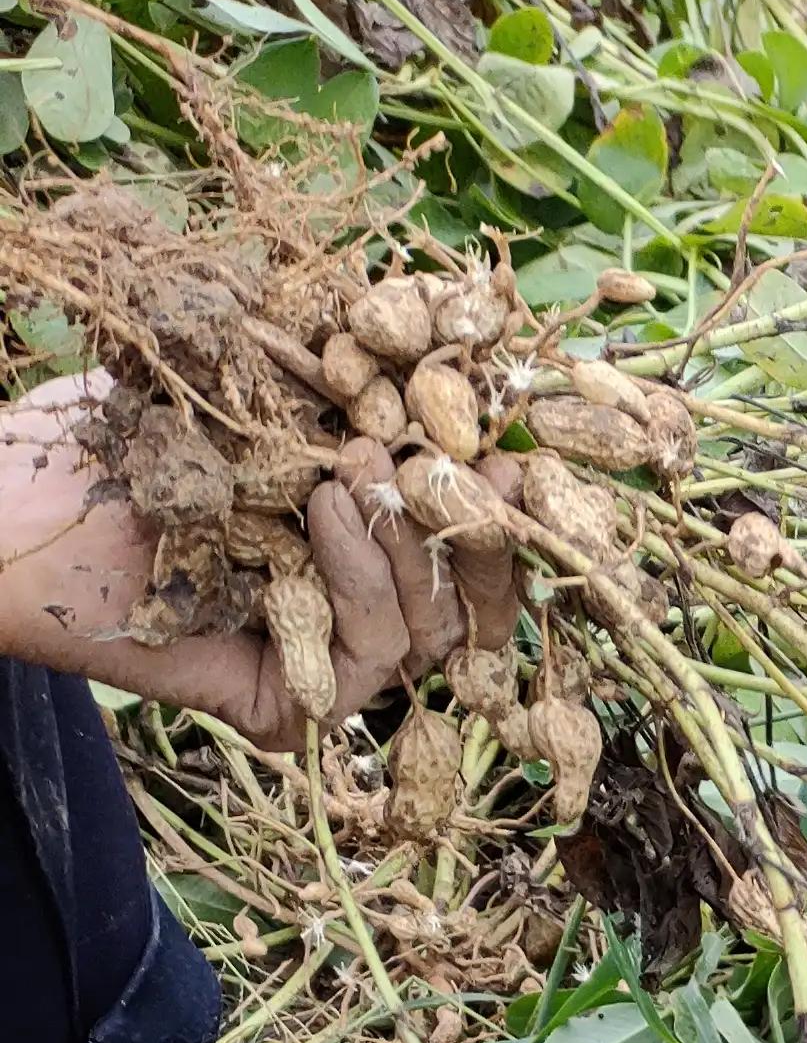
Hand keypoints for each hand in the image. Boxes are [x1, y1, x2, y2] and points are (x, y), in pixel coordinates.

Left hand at [0, 377, 513, 749]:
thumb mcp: (255, 380)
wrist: (25, 500)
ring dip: (411, 547)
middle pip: (469, 607)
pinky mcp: (287, 705)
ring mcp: (319, 662)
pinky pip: (368, 662)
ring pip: (432, 637)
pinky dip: (362, 585)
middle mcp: (346, 608)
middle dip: (484, 540)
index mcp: (354, 542)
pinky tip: (323, 517)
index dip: (501, 510)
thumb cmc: (122, 433)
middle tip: (478, 477)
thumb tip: (453, 337)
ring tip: (355, 474)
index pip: (461, 548)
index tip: (520, 453)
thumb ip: (349, 378)